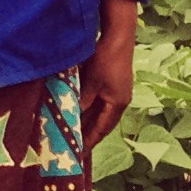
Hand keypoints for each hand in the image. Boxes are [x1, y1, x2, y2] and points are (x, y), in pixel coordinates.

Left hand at [80, 33, 135, 147]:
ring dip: (86, 120)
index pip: (102, 130)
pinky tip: (75, 109)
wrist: (118, 36)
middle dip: (87, 133)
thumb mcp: (91, 83)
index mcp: (118, 104)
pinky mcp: (111, 82)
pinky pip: (97, 101)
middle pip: (101, 123)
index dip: (90, 142)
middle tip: (72, 145)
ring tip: (71, 131)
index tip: (78, 154)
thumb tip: (73, 119)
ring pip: (98, 112)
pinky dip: (86, 107)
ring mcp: (116, 91)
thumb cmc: (106, 60)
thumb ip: (82, 102)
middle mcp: (119, 101)